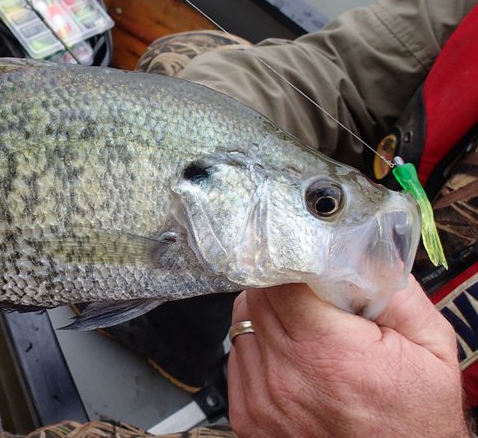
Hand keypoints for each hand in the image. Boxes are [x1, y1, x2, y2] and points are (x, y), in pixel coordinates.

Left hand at [227, 279, 466, 436]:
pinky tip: (293, 361)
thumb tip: (359, 251)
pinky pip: (237, 359)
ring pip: (242, 325)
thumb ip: (396, 292)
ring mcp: (261, 400)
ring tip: (307, 335)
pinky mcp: (248, 416)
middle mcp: (286, 377)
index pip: (279, 281)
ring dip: (268, 318)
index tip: (308, 264)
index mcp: (328, 353)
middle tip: (314, 300)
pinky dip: (259, 351)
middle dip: (283, 288)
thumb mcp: (431, 347)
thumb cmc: (415, 417)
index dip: (292, 265)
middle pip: (257, 298)